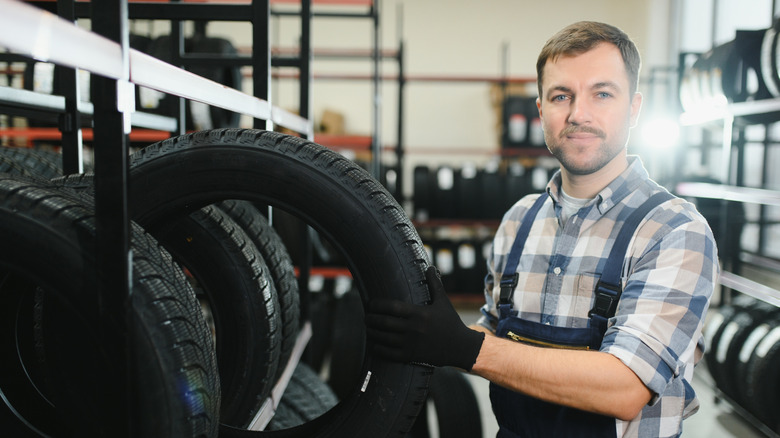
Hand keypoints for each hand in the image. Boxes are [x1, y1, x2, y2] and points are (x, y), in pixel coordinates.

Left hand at [365, 266, 484, 370]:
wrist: (461, 347)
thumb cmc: (451, 322)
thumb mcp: (443, 302)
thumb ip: (435, 284)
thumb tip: (430, 267)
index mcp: (420, 313)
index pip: (392, 307)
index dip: (377, 305)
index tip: (371, 304)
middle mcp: (414, 328)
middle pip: (384, 322)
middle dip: (371, 319)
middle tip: (366, 316)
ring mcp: (411, 344)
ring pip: (384, 338)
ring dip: (372, 333)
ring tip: (368, 328)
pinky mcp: (411, 356)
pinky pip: (389, 353)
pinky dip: (378, 348)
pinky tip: (374, 344)